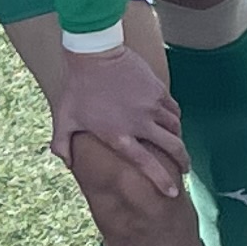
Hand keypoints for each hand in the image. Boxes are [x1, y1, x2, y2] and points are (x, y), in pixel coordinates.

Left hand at [47, 43, 187, 197]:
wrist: (94, 53)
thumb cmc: (77, 87)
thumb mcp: (64, 118)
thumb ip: (62, 144)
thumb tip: (66, 163)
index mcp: (119, 135)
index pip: (147, 164)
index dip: (162, 180)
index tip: (172, 192)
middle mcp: (140, 123)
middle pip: (173, 148)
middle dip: (183, 162)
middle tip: (185, 169)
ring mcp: (152, 106)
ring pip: (176, 128)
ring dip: (177, 139)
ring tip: (175, 143)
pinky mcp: (158, 89)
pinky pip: (174, 109)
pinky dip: (175, 118)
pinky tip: (171, 120)